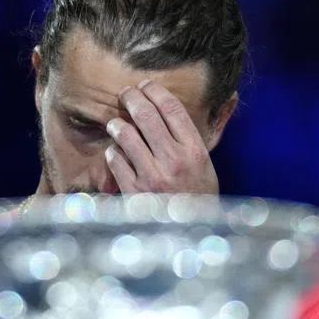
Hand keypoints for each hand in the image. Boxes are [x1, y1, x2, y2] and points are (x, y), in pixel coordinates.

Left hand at [105, 80, 218, 194]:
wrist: (189, 233)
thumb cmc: (198, 196)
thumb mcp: (205, 165)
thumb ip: (192, 138)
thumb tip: (185, 105)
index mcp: (194, 151)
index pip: (172, 109)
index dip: (155, 91)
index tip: (146, 85)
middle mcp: (173, 161)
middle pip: (146, 115)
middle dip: (132, 98)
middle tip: (125, 94)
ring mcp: (152, 176)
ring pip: (126, 135)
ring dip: (117, 124)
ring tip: (115, 123)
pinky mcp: (134, 191)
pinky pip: (115, 161)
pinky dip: (112, 153)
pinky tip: (114, 152)